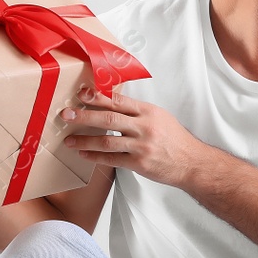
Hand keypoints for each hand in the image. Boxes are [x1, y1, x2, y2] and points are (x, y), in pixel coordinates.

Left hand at [60, 86, 199, 187]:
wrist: (191, 162)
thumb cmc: (175, 139)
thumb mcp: (160, 117)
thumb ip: (138, 112)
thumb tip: (111, 104)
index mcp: (148, 112)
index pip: (119, 101)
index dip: (97, 97)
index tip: (81, 94)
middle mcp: (144, 127)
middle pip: (108, 119)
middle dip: (84, 116)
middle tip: (66, 115)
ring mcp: (141, 146)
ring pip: (106, 141)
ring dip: (84, 141)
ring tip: (69, 140)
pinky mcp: (139, 163)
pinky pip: (112, 159)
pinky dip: (95, 157)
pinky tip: (83, 155)